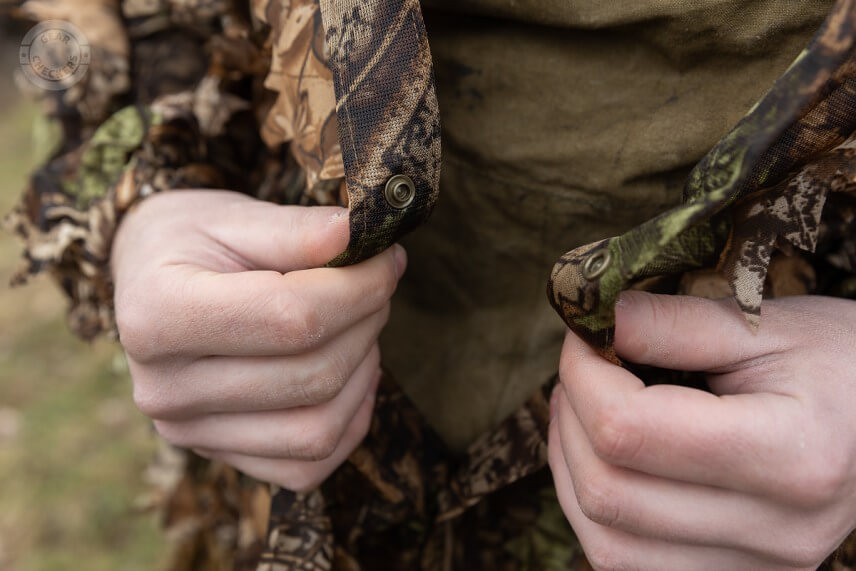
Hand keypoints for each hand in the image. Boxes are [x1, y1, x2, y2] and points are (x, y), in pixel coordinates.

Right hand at [112, 190, 405, 490]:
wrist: (148, 280)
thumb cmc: (192, 241)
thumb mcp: (235, 217)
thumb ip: (298, 230)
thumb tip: (363, 234)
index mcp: (160, 315)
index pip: (293, 318)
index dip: (360, 289)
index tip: (387, 258)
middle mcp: (165, 388)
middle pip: (312, 375)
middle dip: (367, 323)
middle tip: (375, 285)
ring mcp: (189, 432)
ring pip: (318, 430)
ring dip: (363, 373)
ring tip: (359, 326)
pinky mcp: (216, 455)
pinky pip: (307, 467)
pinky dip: (348, 422)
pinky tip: (350, 375)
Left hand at [549, 291, 855, 569]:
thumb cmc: (840, 364)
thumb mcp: (768, 325)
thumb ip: (676, 323)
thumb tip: (594, 316)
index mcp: (792, 455)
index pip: (628, 429)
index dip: (582, 376)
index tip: (584, 336)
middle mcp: (777, 530)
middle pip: (608, 491)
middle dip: (569, 419)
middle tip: (581, 369)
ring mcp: (760, 565)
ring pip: (607, 544)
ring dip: (572, 470)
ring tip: (583, 412)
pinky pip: (630, 564)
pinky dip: (597, 511)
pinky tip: (604, 461)